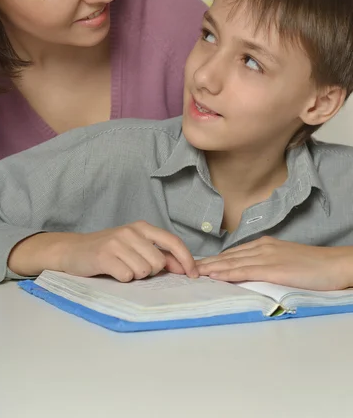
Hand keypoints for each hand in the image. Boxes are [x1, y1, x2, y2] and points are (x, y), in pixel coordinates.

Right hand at [9, 221, 197, 281]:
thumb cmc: (108, 250)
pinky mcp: (105, 256)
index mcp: (142, 227)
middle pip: (158, 263)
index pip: (172, 242)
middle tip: (132, 267)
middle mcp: (131, 232)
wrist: (73, 250)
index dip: (186, 259)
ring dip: (134, 276)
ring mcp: (117, 242)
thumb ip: (158, 254)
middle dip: (150, 272)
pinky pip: (126, 276)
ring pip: (144, 271)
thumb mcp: (134, 247)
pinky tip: (111, 271)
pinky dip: (121, 279)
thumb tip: (183, 267)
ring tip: (121, 268)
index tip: (193, 274)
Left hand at [196, 237, 352, 290]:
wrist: (334, 264)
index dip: (214, 260)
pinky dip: (227, 273)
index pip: (233, 254)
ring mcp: (266, 256)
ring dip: (210, 268)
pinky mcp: (272, 268)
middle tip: (185, 267)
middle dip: (206, 263)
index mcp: (264, 245)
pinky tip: (214, 275)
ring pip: (231, 262)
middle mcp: (261, 247)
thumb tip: (251, 273)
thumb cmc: (314, 266)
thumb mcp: (285, 261)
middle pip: (227, 257)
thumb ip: (267, 265)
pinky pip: (244, 270)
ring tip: (192, 272)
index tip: (198, 265)